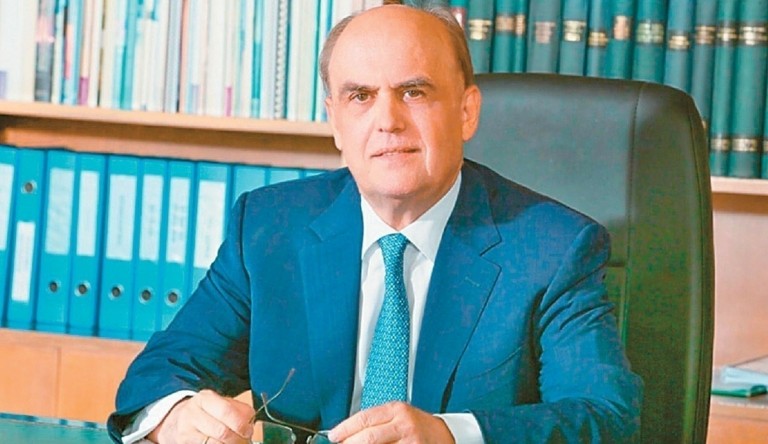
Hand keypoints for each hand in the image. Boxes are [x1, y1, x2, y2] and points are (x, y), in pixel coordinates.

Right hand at [148, 389, 254, 443]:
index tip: (248, 430)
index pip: (226, 411)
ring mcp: (186, 431)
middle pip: (222, 432)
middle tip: (244, 438)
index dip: (241, 424)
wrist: (179, 420)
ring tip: (233, 442)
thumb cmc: (207, 412)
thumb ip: (239, 409)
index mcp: (205, 399)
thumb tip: (250, 420)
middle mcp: (192, 413)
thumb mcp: (221, 404)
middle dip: (237, 438)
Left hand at [327, 402, 454, 443]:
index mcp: (398, 410)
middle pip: (369, 437)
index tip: (334, 436)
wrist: (445, 436)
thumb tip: (347, 433)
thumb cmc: (418, 426)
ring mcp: (410, 442)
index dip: (345, 429)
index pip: (365, 418)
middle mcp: (404, 425)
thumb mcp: (399, 415)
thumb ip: (376, 421)